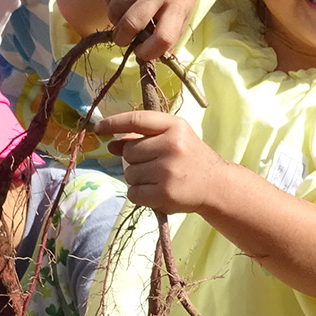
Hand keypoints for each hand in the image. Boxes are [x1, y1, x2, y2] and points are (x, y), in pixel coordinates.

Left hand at [97, 109, 227, 213]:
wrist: (216, 185)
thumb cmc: (190, 159)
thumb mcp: (172, 140)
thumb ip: (142, 139)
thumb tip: (111, 144)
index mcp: (174, 126)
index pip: (136, 119)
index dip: (113, 123)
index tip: (98, 128)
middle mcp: (172, 145)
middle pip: (129, 152)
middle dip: (135, 160)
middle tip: (155, 165)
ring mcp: (168, 170)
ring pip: (129, 174)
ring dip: (138, 179)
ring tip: (159, 179)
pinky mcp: (165, 193)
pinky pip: (134, 193)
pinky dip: (140, 195)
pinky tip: (156, 192)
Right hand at [101, 0, 201, 61]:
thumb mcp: (183, 10)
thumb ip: (170, 33)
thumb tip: (149, 59)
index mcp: (179, 3)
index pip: (163, 37)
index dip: (148, 53)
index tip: (141, 54)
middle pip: (131, 23)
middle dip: (122, 39)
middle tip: (122, 39)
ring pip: (115, 9)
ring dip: (115, 19)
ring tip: (123, 15)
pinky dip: (110, 1)